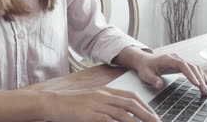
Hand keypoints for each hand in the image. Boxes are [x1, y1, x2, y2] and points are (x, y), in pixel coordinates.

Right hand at [43, 87, 160, 121]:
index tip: (154, 115)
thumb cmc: (70, 104)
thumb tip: (121, 113)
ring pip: (123, 114)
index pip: (130, 96)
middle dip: (147, 114)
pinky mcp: (90, 115)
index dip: (145, 105)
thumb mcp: (90, 100)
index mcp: (104, 91)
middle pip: (131, 104)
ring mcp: (97, 105)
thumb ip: (105, 104)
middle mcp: (103, 96)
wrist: (52, 103)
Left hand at [136, 53, 206, 94]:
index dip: (190, 74)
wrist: (145, 60)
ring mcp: (180, 60)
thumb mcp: (145, 74)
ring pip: (194, 68)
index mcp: (167, 59)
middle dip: (199, 79)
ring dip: (202, 78)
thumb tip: (159, 85)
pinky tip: (206, 82)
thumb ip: (152, 79)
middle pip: (191, 67)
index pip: (182, 65)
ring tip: (206, 90)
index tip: (196, 84)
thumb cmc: (145, 67)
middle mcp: (176, 58)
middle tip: (205, 91)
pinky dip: (200, 75)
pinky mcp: (182, 64)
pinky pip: (193, 69)